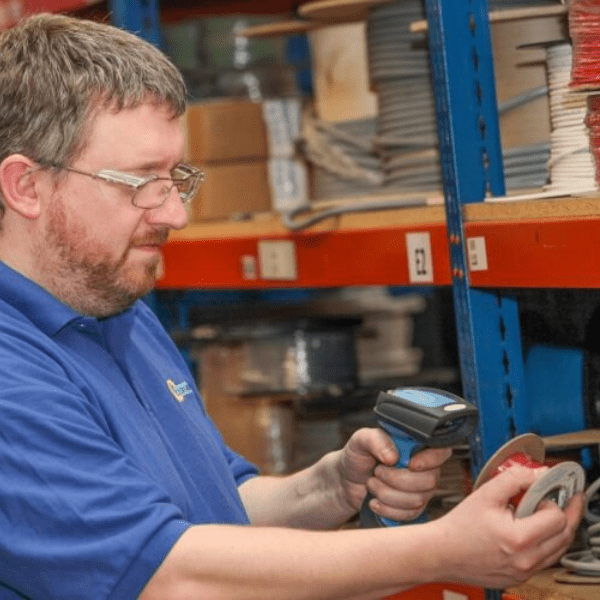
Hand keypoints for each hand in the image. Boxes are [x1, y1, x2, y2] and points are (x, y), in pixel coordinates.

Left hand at [337, 427, 451, 520]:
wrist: (347, 480)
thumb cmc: (358, 455)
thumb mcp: (361, 440)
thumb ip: (376, 440)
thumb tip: (393, 457)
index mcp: (416, 445)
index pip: (441, 452)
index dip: (430, 461)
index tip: (410, 464)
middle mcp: (424, 468)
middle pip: (429, 481)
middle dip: (397, 480)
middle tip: (377, 472)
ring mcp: (420, 490)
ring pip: (418, 500)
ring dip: (388, 494)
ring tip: (372, 484)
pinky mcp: (412, 508)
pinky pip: (409, 515)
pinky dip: (387, 510)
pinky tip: (374, 501)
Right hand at [432, 465, 584, 588]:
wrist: (442, 552)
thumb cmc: (459, 527)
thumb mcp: (486, 493)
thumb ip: (514, 479)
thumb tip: (538, 474)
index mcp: (519, 539)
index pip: (557, 518)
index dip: (553, 501)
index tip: (546, 492)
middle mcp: (526, 560)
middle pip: (564, 536)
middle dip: (568, 514)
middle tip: (569, 499)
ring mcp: (524, 572)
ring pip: (557, 550)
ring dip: (560, 530)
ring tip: (552, 513)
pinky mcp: (520, 577)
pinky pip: (544, 560)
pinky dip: (547, 544)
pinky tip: (536, 530)